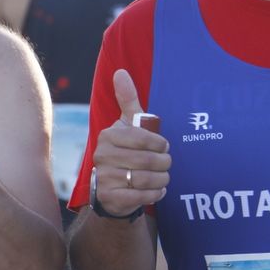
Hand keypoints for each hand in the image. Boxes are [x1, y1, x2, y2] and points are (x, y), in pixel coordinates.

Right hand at [90, 70, 170, 214]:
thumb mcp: (127, 125)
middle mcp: (102, 156)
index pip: (142, 138)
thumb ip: (128, 100)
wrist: (111, 188)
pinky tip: (156, 190)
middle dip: (164, 163)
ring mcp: (104, 177)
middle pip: (147, 160)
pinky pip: (141, 196)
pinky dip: (155, 194)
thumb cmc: (125, 151)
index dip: (160, 144)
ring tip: (163, 177)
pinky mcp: (110, 197)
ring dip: (162, 180)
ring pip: (146, 179)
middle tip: (166, 164)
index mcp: (108, 136)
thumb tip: (121, 72)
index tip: (164, 146)